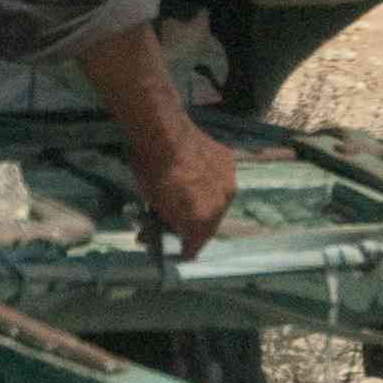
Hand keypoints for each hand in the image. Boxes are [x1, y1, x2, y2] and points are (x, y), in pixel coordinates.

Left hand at [132, 127, 238, 258]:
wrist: (162, 132)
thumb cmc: (152, 171)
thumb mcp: (152, 203)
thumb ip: (163, 222)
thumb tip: (153, 237)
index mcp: (202, 219)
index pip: (195, 246)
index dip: (185, 250)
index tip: (179, 251)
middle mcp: (222, 204)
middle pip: (210, 225)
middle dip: (196, 226)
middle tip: (182, 222)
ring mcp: (229, 181)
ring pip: (219, 202)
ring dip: (206, 204)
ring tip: (190, 196)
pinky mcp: (230, 162)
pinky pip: (222, 181)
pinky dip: (211, 182)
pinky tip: (198, 174)